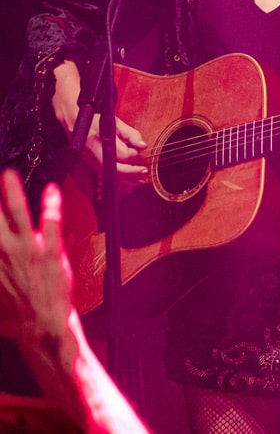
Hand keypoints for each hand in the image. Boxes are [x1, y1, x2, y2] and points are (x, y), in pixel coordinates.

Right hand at [0, 169, 72, 344]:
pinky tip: (53, 190)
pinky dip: (52, 204)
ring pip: (16, 212)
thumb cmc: (13, 316)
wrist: (41, 327)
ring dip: (11, 191)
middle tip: (1, 177)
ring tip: (8, 174)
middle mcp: (2, 251)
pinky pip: (51, 222)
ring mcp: (26, 249)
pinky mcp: (50, 251)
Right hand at [54, 62, 149, 186]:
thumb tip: (142, 146)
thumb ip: (130, 134)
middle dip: (131, 172)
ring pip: (109, 175)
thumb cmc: (94, 117)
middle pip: (115, 170)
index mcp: (99, 139)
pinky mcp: (87, 163)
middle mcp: (92, 151)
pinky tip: (127, 178)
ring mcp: (88, 159)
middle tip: (144, 172)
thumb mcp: (114, 122)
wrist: (70, 116)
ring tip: (139, 178)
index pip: (121, 154)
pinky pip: (103, 174)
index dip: (132, 153)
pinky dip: (116, 176)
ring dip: (125, 177)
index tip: (137, 149)